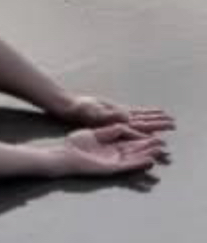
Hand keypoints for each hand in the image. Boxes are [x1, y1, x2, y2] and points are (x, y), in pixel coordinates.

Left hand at [54, 125, 168, 176]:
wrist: (64, 154)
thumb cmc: (76, 143)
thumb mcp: (96, 131)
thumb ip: (112, 128)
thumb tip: (127, 122)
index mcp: (111, 144)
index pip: (131, 140)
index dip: (144, 137)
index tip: (155, 133)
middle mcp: (114, 154)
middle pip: (136, 150)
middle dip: (149, 147)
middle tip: (164, 144)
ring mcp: (113, 161)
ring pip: (134, 158)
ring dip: (148, 155)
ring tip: (161, 152)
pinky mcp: (110, 168)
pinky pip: (127, 166)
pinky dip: (139, 163)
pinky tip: (150, 161)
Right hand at [56, 94, 175, 132]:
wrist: (69, 106)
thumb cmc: (80, 110)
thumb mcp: (94, 113)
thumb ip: (110, 116)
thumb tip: (126, 118)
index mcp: (116, 125)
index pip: (137, 129)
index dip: (149, 132)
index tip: (161, 137)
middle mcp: (119, 123)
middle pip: (143, 125)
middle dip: (158, 125)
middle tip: (173, 125)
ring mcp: (118, 117)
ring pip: (140, 118)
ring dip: (154, 119)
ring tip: (168, 119)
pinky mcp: (116, 111)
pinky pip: (134, 111)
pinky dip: (145, 111)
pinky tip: (154, 112)